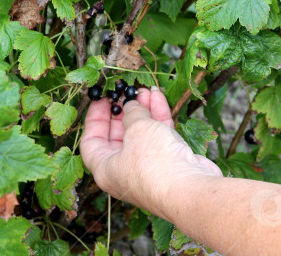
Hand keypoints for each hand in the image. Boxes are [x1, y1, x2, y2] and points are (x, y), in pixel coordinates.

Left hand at [79, 88, 221, 217]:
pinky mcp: (168, 162)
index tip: (102, 99)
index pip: (91, 141)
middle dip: (123, 111)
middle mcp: (124, 170)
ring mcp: (147, 167)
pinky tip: (158, 97)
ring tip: (145, 90)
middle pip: (118, 136)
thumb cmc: (154, 164)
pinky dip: (158, 117)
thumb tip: (131, 105)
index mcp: (106, 169)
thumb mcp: (137, 128)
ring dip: (143, 110)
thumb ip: (132, 112)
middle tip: (126, 92)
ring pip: (141, 133)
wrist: (189, 190)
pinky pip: (159, 135)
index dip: (95, 118)